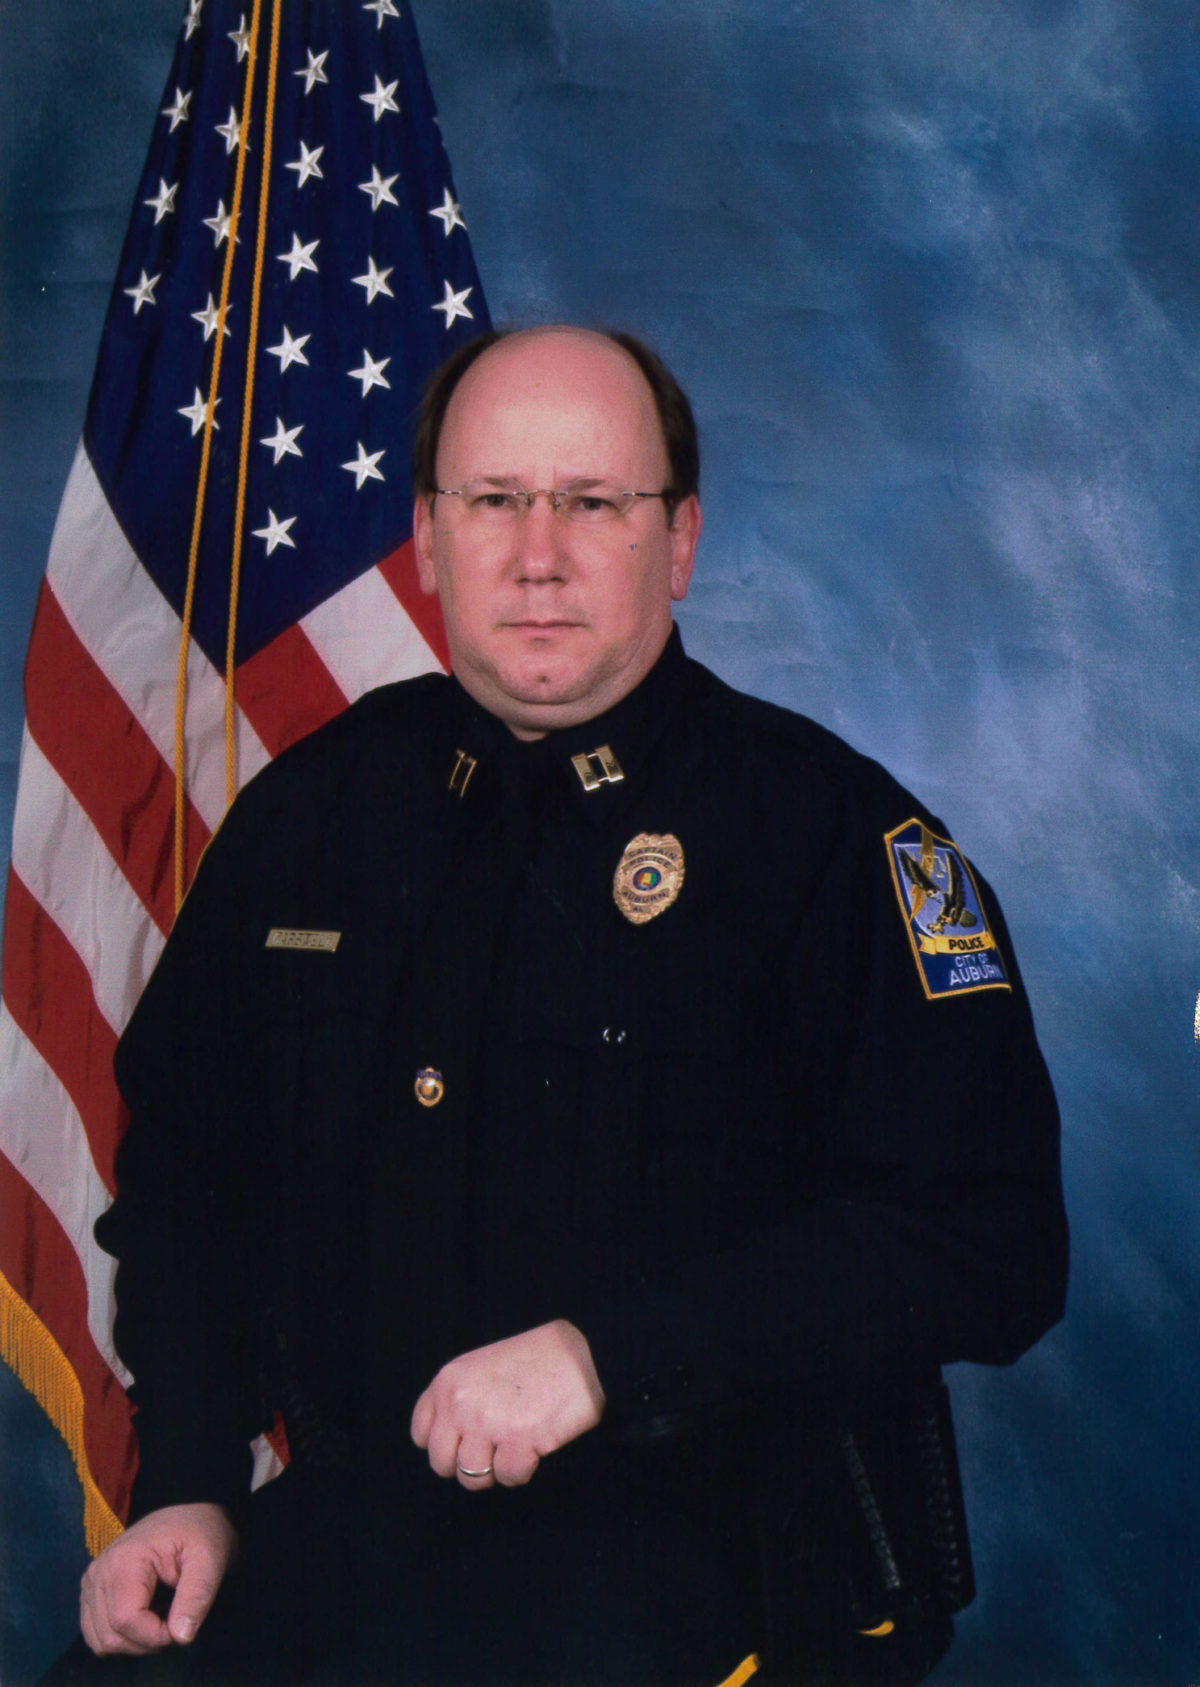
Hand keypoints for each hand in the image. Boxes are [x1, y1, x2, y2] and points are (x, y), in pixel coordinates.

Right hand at [80, 1502, 236, 1655]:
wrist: (190, 1515)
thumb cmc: (201, 1533)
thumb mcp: (210, 1558)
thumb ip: (197, 1596)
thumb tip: (181, 1637)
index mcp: (124, 1560)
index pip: (126, 1620)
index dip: (156, 1636)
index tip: (182, 1625)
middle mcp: (99, 1572)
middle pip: (111, 1636)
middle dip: (148, 1642)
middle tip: (176, 1622)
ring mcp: (92, 1583)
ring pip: (102, 1642)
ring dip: (135, 1643)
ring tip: (162, 1618)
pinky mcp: (93, 1592)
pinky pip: (97, 1635)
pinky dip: (122, 1638)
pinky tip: (146, 1619)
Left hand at [411, 1318, 604, 1489]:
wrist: (583, 1354)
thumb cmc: (537, 1360)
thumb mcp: (482, 1366)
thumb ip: (460, 1398)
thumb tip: (452, 1440)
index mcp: (447, 1381)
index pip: (421, 1434)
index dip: (445, 1444)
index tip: (466, 1442)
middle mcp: (459, 1403)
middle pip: (442, 1464)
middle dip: (467, 1464)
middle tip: (494, 1451)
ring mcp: (486, 1423)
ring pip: (472, 1478)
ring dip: (495, 1470)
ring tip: (515, 1447)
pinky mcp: (516, 1441)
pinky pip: (508, 1478)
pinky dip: (523, 1470)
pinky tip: (535, 1447)